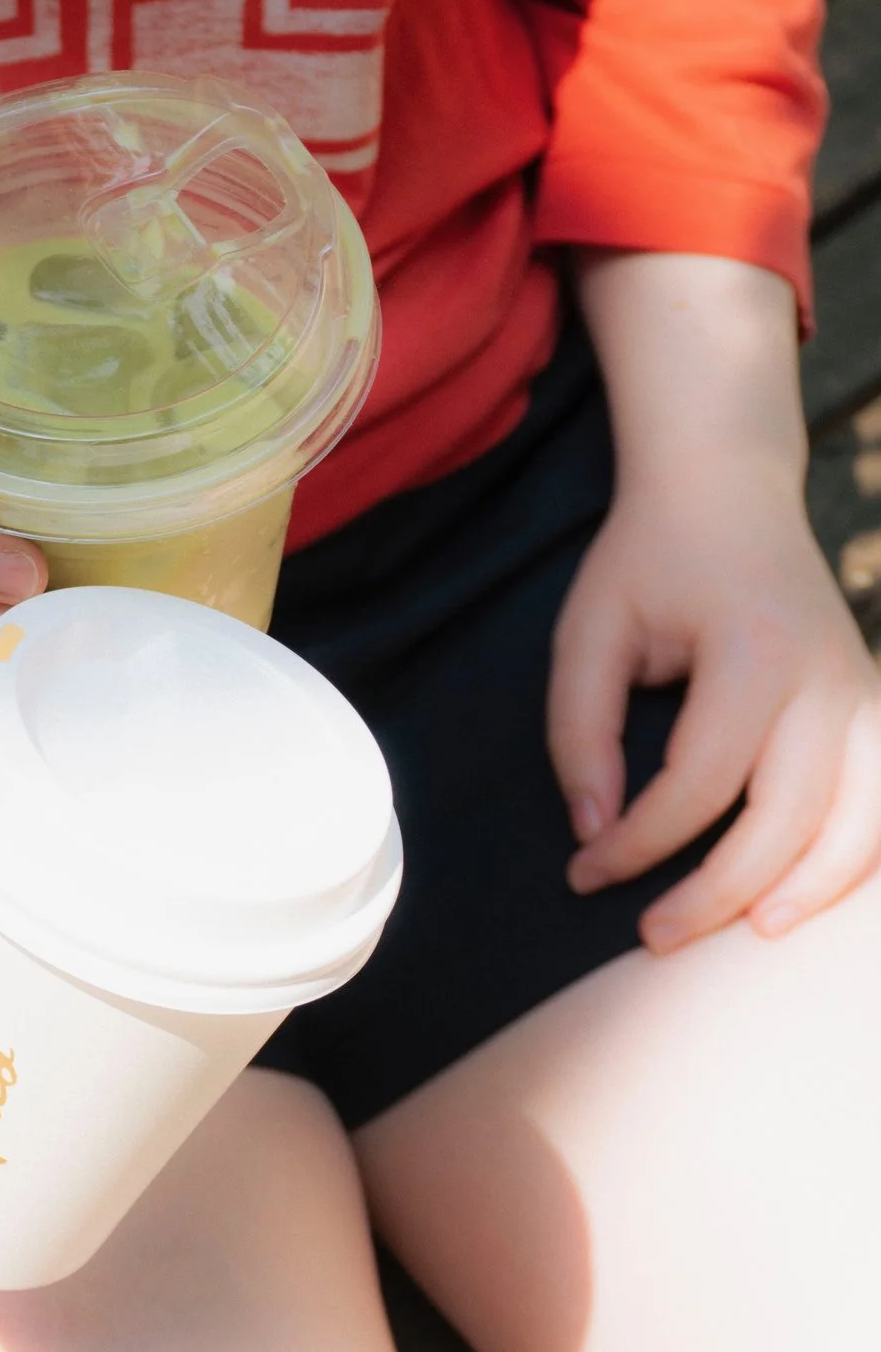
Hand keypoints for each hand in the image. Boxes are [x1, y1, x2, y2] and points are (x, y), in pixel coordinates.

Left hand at [551, 252, 880, 951]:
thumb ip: (579, 732)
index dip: (639, 843)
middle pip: (790, 815)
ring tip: (749, 932)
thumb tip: (594, 830)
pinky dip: (862, 854)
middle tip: (651, 936)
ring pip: (865, 819)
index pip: (701, 781)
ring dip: (812, 888)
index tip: (583, 871)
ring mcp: (867, 691)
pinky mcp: (878, 704)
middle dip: (718, 890)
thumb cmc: (648, 563)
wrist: (726, 493)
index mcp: (754, 652)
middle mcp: (829, 677)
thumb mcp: (587, 633)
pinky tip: (812, 893)